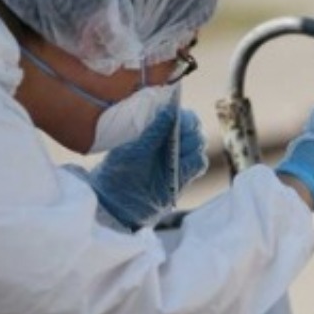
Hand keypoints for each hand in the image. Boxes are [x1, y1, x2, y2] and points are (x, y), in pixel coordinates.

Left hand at [89, 107, 207, 228]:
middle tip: (180, 135)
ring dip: (191, 145)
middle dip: (189, 130)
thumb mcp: (132, 149)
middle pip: (193, 128)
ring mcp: (178, 158)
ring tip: (177, 152)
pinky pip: (198, 164)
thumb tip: (169, 109)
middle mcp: (169, 142)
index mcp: (156, 130)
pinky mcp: (183, 176)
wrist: (115, 204)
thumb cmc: (118, 171)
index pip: (179, 115)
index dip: (183, 115)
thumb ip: (153, 132)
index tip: (179, 117)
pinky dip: (194, 161)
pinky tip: (181, 165)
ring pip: (198, 145)